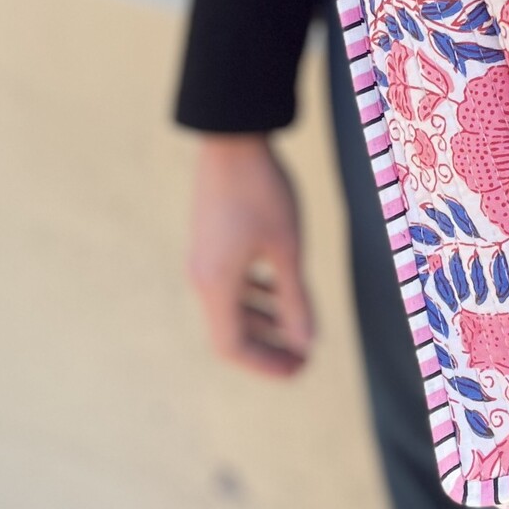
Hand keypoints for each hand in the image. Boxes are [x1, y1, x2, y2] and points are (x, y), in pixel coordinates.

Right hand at [187, 136, 313, 378]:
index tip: (299, 368)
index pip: (233, 346)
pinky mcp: (210, 242)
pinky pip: (229, 283)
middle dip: (268, 347)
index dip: (266, 364)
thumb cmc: (263, 193)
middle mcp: (202, 278)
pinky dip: (254, 295)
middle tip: (303, 356)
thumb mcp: (287, 248)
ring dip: (263, 320)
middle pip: (231, 330)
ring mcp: (203, 259)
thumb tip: (305, 343)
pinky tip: (280, 289)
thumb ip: (296, 298)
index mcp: (216, 285)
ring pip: (230, 307)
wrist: (232, 140)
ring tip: (296, 327)